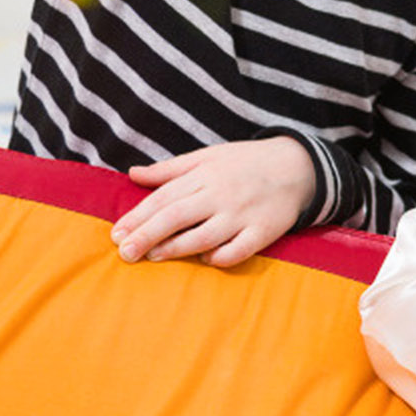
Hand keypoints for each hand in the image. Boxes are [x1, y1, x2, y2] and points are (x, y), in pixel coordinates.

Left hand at [111, 136, 316, 267]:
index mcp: (208, 173)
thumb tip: (133, 174)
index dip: (138, 215)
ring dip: (174, 249)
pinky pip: (235, 251)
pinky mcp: (263, 233)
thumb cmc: (246, 162)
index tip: (116, 233)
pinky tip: (202, 259)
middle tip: (123, 253)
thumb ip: (171, 169)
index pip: (165, 196)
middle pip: (177, 217)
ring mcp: (243, 215)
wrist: (299, 166)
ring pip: (202, 237)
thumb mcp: (209, 156)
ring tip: (152, 257)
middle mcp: (223, 194)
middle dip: (147, 235)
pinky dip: (216, 258)